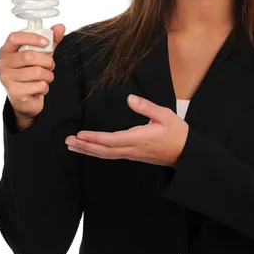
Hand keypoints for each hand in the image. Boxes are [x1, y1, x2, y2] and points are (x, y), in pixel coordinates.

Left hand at [65, 94, 188, 167]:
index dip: (94, 138)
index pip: (111, 140)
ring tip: (72, 146)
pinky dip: (97, 152)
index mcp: (139, 139)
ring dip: (88, 151)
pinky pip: (111, 155)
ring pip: (106, 155)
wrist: (186, 153)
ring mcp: (132, 154)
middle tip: (68, 142)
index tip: (80, 134)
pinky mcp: (133, 155)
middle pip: (104, 150)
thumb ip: (147, 107)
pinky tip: (90, 149)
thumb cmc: (177, 133)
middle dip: (85, 146)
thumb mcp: (165, 115)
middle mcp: (132, 149)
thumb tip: (130, 99)